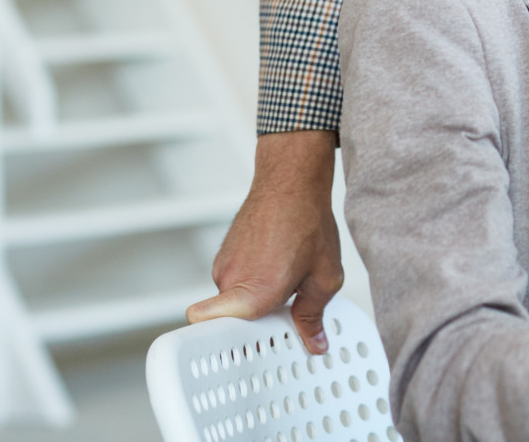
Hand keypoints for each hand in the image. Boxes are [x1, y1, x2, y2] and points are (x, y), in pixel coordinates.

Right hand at [186, 130, 344, 351]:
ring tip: (287, 280)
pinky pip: (236, 280)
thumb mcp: (325, 276)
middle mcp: (230, 279)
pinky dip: (253, 280)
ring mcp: (224, 264)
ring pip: (235, 298)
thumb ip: (314, 315)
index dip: (219, 341)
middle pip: (232, 319)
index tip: (244, 350)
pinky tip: (278, 265)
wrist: (291, 179)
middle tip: (285, 313)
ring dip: (257, 298)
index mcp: (252, 290)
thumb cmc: (306, 221)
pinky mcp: (225, 253)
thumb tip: (314, 343)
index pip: (203, 323)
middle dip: (256, 321)